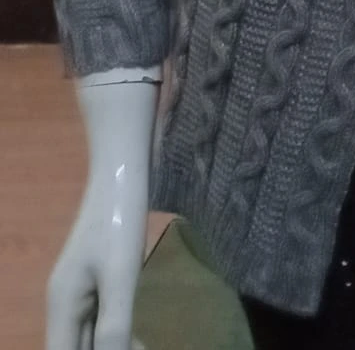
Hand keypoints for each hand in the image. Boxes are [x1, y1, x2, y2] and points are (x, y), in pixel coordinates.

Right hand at [46, 181, 146, 349]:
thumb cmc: (119, 222)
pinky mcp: (98, 282)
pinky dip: (116, 335)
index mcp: (61, 306)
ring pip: (89, 338)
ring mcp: (80, 293)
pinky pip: (101, 321)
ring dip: (111, 346)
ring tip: (141, 346)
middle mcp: (64, 304)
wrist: (123, 174)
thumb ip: (113, 327)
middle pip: (75, 347)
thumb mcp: (120, 278)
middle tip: (137, 348)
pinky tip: (139, 339)